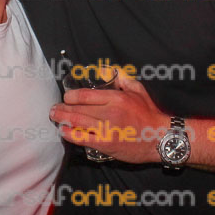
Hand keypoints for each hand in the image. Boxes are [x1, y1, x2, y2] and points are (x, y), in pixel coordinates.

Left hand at [49, 70, 166, 163]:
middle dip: (63, 108)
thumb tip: (107, 70)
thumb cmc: (149, 114)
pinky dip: (70, 134)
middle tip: (54, 108)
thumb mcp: (138, 90)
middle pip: (78, 108)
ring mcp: (107, 128)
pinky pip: (83, 138)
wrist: (160, 137)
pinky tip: (63, 131)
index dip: (71, 96)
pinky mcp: (106, 143)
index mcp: (116, 97)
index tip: (66, 98)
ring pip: (78, 122)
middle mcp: (110, 112)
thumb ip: (122, 79)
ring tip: (55, 117)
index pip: (86, 95)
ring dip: (63, 119)